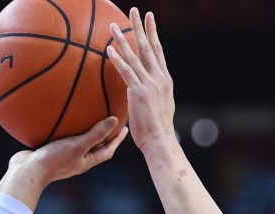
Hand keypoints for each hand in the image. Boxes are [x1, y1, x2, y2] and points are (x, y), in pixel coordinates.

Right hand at [0, 116, 127, 209]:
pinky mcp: (49, 152)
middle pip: (95, 148)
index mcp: (86, 162)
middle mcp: (76, 160)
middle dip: (103, 136)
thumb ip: (96, 134)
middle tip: (110, 122)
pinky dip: (66, 130)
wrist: (27, 171)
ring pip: (78, 143)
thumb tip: (115, 121)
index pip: (107, 151)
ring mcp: (62, 157)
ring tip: (87, 119)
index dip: (117, 140)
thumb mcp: (78, 145)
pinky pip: (62, 139)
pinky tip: (61, 120)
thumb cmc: (54, 160)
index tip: (124, 129)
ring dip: (85, 132)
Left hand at [107, 8, 175, 153]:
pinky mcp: (139, 93)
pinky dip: (117, 60)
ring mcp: (150, 84)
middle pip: (149, 46)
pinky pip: (126, 72)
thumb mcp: (159, 107)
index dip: (153, 33)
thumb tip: (144, 90)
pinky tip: (109, 50)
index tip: (150, 18)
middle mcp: (159, 78)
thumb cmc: (157, 130)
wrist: (160, 140)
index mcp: (165, 80)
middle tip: (135, 11)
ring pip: (135, 56)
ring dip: (123, 39)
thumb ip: (152, 94)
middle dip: (141, 27)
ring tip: (113, 26)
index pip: (158, 51)